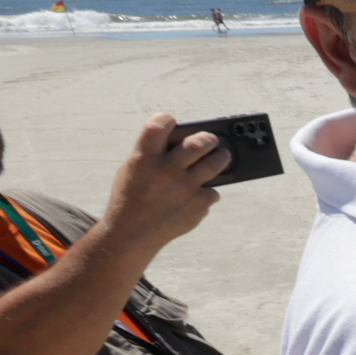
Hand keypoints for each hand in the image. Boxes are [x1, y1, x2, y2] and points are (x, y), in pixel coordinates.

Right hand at [107, 114, 228, 246]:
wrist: (132, 234)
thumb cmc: (132, 198)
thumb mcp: (132, 171)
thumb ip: (153, 155)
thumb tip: (183, 141)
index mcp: (143, 158)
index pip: (158, 125)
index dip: (167, 120)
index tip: (173, 122)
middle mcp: (165, 170)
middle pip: (197, 143)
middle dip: (209, 138)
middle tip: (212, 139)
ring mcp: (184, 188)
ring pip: (215, 163)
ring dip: (222, 157)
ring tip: (223, 155)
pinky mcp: (198, 205)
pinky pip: (212, 192)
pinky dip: (207, 192)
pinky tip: (200, 194)